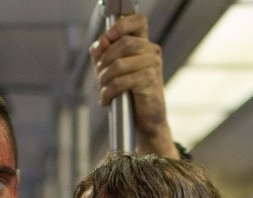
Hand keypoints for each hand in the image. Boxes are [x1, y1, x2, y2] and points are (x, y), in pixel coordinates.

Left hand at [90, 13, 177, 157]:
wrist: (146, 120)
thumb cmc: (130, 94)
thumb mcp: (113, 69)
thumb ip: (105, 53)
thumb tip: (100, 44)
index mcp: (144, 45)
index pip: (137, 21)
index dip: (120, 26)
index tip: (107, 38)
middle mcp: (151, 53)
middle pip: (123, 43)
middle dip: (104, 60)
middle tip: (99, 74)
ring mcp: (152, 67)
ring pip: (119, 64)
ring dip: (104, 79)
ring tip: (103, 89)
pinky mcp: (149, 82)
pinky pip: (121, 82)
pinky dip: (108, 92)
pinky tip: (106, 100)